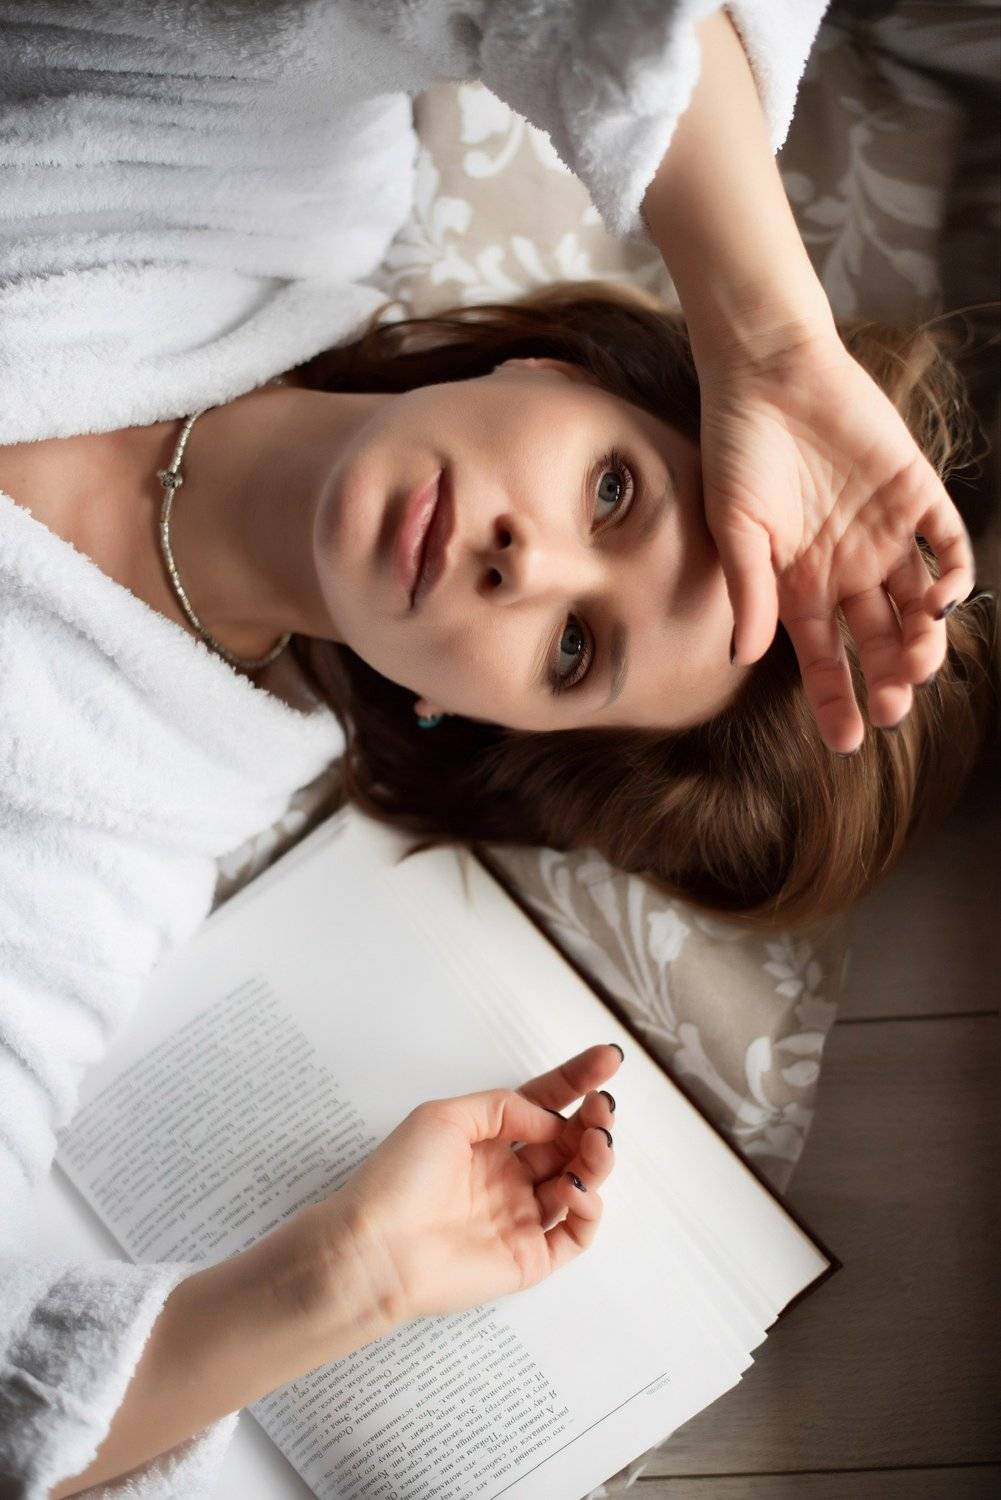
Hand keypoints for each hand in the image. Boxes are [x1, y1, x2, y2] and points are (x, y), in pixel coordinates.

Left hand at [297, 1044, 621, 1332]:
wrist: (376, 1249)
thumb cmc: (398, 1179)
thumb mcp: (445, 1117)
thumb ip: (503, 1107)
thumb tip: (550, 1118)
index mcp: (487, 1141)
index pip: (543, 1105)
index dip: (576, 1082)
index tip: (608, 1058)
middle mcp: (508, 1176)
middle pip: (568, 1142)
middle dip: (593, 1120)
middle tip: (602, 1107)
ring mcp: (521, 1216)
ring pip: (580, 1182)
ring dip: (596, 1157)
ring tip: (595, 1141)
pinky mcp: (529, 1257)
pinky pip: (576, 1232)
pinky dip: (588, 1207)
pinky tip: (574, 1186)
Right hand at [697, 328, 975, 752]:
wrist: (769, 369)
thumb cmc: (738, 448)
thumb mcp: (734, 527)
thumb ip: (749, 590)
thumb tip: (748, 656)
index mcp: (799, 584)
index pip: (823, 657)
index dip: (835, 699)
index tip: (849, 740)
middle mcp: (845, 568)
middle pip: (877, 640)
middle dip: (889, 680)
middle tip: (895, 707)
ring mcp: (884, 533)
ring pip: (917, 605)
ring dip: (923, 639)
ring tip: (918, 661)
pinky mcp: (916, 492)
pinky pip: (947, 543)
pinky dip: (954, 575)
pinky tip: (943, 601)